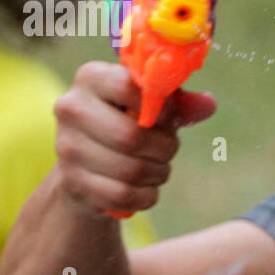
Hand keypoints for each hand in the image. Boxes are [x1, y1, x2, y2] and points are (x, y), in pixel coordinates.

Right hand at [52, 61, 216, 214]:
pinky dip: (146, 196)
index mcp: (91, 77)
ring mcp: (66, 147)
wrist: (90, 164)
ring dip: (158, 173)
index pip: (127, 86)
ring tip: (158, 168)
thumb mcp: (154, 106)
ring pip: (130, 170)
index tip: (167, 118)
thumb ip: (180, 103)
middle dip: (164, 149)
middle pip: (131, 136)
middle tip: (169, 150)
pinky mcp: (72, 182)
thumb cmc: (129, 122)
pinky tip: (146, 188)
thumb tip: (209, 104)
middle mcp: (70, 108)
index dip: (159, 107)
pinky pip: (123, 196)